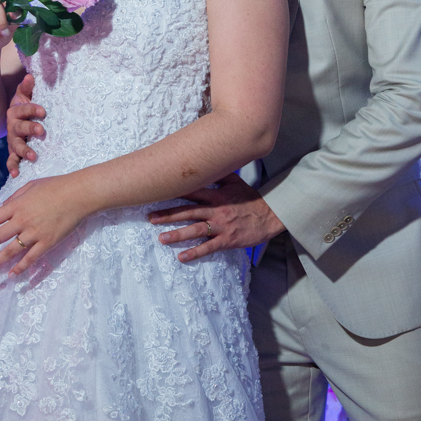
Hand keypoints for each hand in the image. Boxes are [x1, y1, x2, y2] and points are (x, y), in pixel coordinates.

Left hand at [0, 175, 89, 276]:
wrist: (79, 194)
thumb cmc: (56, 186)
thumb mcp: (31, 186)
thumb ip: (15, 198)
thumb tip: (2, 207)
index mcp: (16, 206)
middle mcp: (21, 221)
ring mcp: (34, 233)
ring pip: (10, 251)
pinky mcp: (47, 243)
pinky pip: (30, 258)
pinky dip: (20, 268)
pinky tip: (11, 274)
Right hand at [6, 74, 45, 175]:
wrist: (18, 119)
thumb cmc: (26, 106)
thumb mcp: (26, 95)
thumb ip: (27, 87)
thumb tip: (30, 76)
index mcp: (15, 111)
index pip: (23, 110)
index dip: (32, 109)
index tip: (43, 111)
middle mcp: (12, 126)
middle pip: (19, 128)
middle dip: (30, 129)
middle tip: (41, 131)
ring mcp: (12, 140)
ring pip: (16, 146)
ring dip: (24, 151)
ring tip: (33, 156)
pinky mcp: (14, 152)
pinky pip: (11, 160)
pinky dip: (13, 167)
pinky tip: (16, 175)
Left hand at [148, 173, 284, 262]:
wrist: (270, 216)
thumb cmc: (251, 199)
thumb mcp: (235, 182)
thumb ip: (219, 174)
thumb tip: (207, 163)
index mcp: (217, 195)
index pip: (192, 192)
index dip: (175, 192)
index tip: (159, 192)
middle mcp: (216, 210)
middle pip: (188, 212)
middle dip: (168, 215)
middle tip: (151, 218)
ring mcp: (221, 226)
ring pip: (195, 230)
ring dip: (177, 235)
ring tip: (161, 238)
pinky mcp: (227, 240)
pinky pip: (208, 247)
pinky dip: (195, 253)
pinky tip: (182, 257)